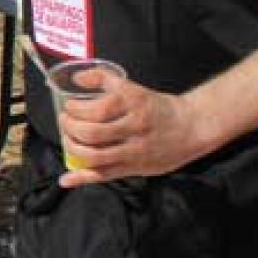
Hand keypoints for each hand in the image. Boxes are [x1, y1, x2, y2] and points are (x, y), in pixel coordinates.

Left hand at [55, 71, 211, 186]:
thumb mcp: (133, 87)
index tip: (69, 106)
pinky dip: (82, 178)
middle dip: (70, 128)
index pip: (97, 109)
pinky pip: (104, 175)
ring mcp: (134, 151)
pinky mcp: (134, 168)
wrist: (191, 127)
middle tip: (65, 121)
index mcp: (134, 104)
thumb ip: (103, 78)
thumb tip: (76, 78)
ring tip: (68, 140)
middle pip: (92, 133)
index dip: (75, 109)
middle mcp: (134, 128)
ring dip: (73, 149)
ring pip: (95, 156)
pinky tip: (67, 179)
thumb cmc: (158, 107)